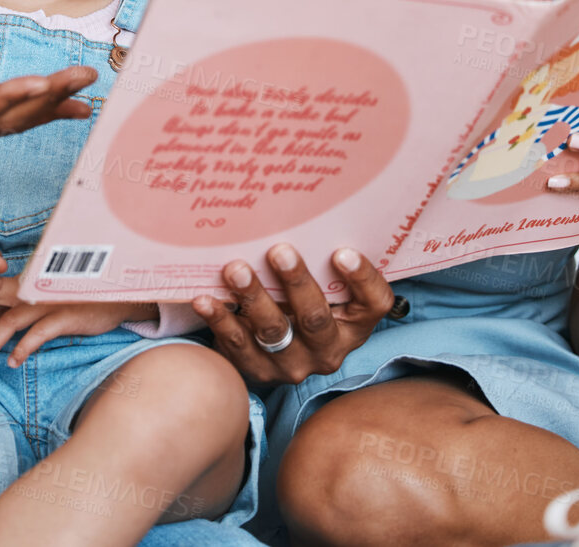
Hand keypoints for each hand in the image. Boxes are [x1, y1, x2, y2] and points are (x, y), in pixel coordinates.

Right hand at [0, 13, 95, 186]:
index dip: (4, 99)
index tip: (38, 85)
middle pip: (4, 115)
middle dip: (46, 97)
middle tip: (84, 77)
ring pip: (13, 121)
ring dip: (53, 104)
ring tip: (89, 89)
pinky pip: (10, 122)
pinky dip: (43, 112)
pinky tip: (74, 106)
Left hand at [0, 284, 148, 368]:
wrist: (117, 297)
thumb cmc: (79, 301)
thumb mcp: (48, 302)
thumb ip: (24, 309)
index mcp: (26, 286)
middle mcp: (33, 291)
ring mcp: (48, 302)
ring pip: (10, 321)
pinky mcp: (65, 315)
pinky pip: (38, 333)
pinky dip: (23, 348)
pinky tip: (15, 361)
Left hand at [191, 244, 394, 387]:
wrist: (270, 352)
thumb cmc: (302, 303)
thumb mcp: (324, 288)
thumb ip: (322, 260)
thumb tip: (302, 207)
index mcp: (354, 325)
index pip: (373, 304)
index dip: (362, 279)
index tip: (343, 252)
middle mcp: (327, 350)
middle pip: (316, 318)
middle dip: (297, 283)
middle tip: (279, 251)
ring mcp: (291, 364)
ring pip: (273, 331)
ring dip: (254, 297)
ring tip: (236, 269)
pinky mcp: (257, 370)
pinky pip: (237, 344)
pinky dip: (220, 319)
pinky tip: (205, 298)